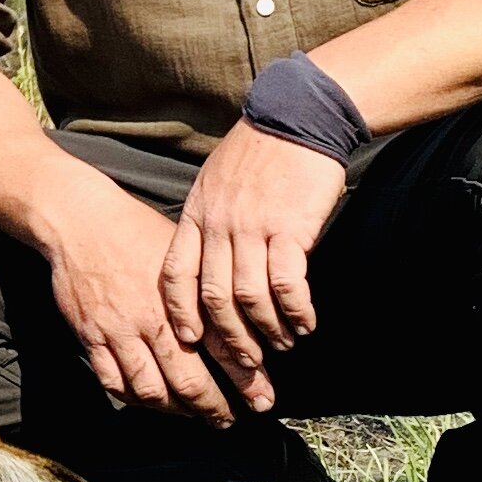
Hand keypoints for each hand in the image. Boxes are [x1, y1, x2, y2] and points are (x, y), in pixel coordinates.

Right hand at [30, 159, 233, 425]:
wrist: (80, 221)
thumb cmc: (135, 230)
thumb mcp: (183, 251)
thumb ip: (206, 289)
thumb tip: (243, 314)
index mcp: (181, 298)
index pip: (222, 349)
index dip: (246, 379)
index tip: (262, 397)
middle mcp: (152, 320)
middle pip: (189, 381)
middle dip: (215, 407)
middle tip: (230, 420)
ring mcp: (118, 332)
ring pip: (151, 390)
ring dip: (176, 410)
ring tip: (193, 416)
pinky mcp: (91, 337)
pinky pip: (113, 382)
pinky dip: (134, 399)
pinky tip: (149, 400)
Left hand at [161, 123, 346, 412]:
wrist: (298, 116)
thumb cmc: (259, 151)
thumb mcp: (216, 181)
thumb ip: (207, 220)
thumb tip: (208, 259)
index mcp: (196, 216)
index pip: (175, 276)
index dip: (180, 314)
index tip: (191, 341)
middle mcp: (219, 226)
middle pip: (212, 298)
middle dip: (229, 339)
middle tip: (246, 365)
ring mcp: (252, 228)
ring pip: (249, 298)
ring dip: (267, 330)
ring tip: (282, 345)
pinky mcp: (289, 228)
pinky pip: (287, 283)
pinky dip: (296, 311)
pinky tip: (305, 323)